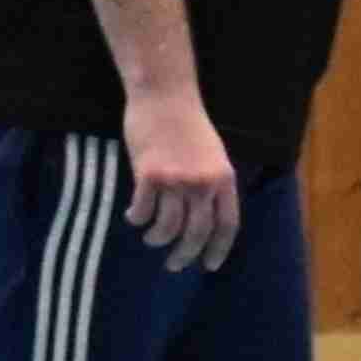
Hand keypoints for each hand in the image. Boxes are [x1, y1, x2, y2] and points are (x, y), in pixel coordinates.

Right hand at [119, 88, 242, 271]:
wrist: (164, 95)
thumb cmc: (188, 123)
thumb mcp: (213, 154)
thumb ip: (213, 184)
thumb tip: (206, 217)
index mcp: (223, 178)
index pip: (227, 225)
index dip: (218, 249)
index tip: (209, 265)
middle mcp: (202, 183)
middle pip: (196, 233)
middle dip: (184, 255)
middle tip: (173, 265)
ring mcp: (176, 180)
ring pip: (167, 227)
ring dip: (157, 239)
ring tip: (151, 239)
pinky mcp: (149, 175)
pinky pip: (142, 211)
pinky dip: (137, 219)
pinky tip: (133, 217)